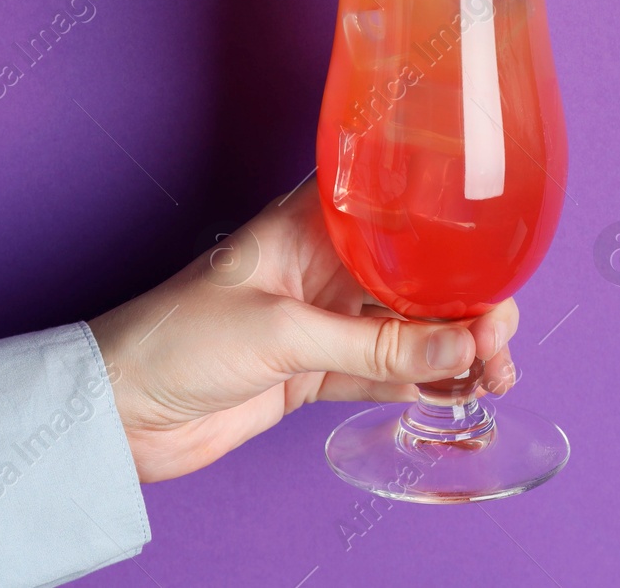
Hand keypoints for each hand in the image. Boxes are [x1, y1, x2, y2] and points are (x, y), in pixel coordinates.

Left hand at [87, 182, 520, 482]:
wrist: (116, 412)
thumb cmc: (175, 338)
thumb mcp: (282, 332)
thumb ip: (373, 346)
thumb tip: (459, 345)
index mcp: (307, 227)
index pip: (392, 207)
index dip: (446, 223)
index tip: (495, 246)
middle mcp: (321, 268)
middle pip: (413, 275)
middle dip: (464, 300)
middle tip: (503, 331)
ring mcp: (320, 323)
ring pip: (406, 330)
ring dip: (453, 348)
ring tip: (497, 372)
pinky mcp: (312, 374)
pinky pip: (383, 374)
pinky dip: (422, 383)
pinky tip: (460, 389)